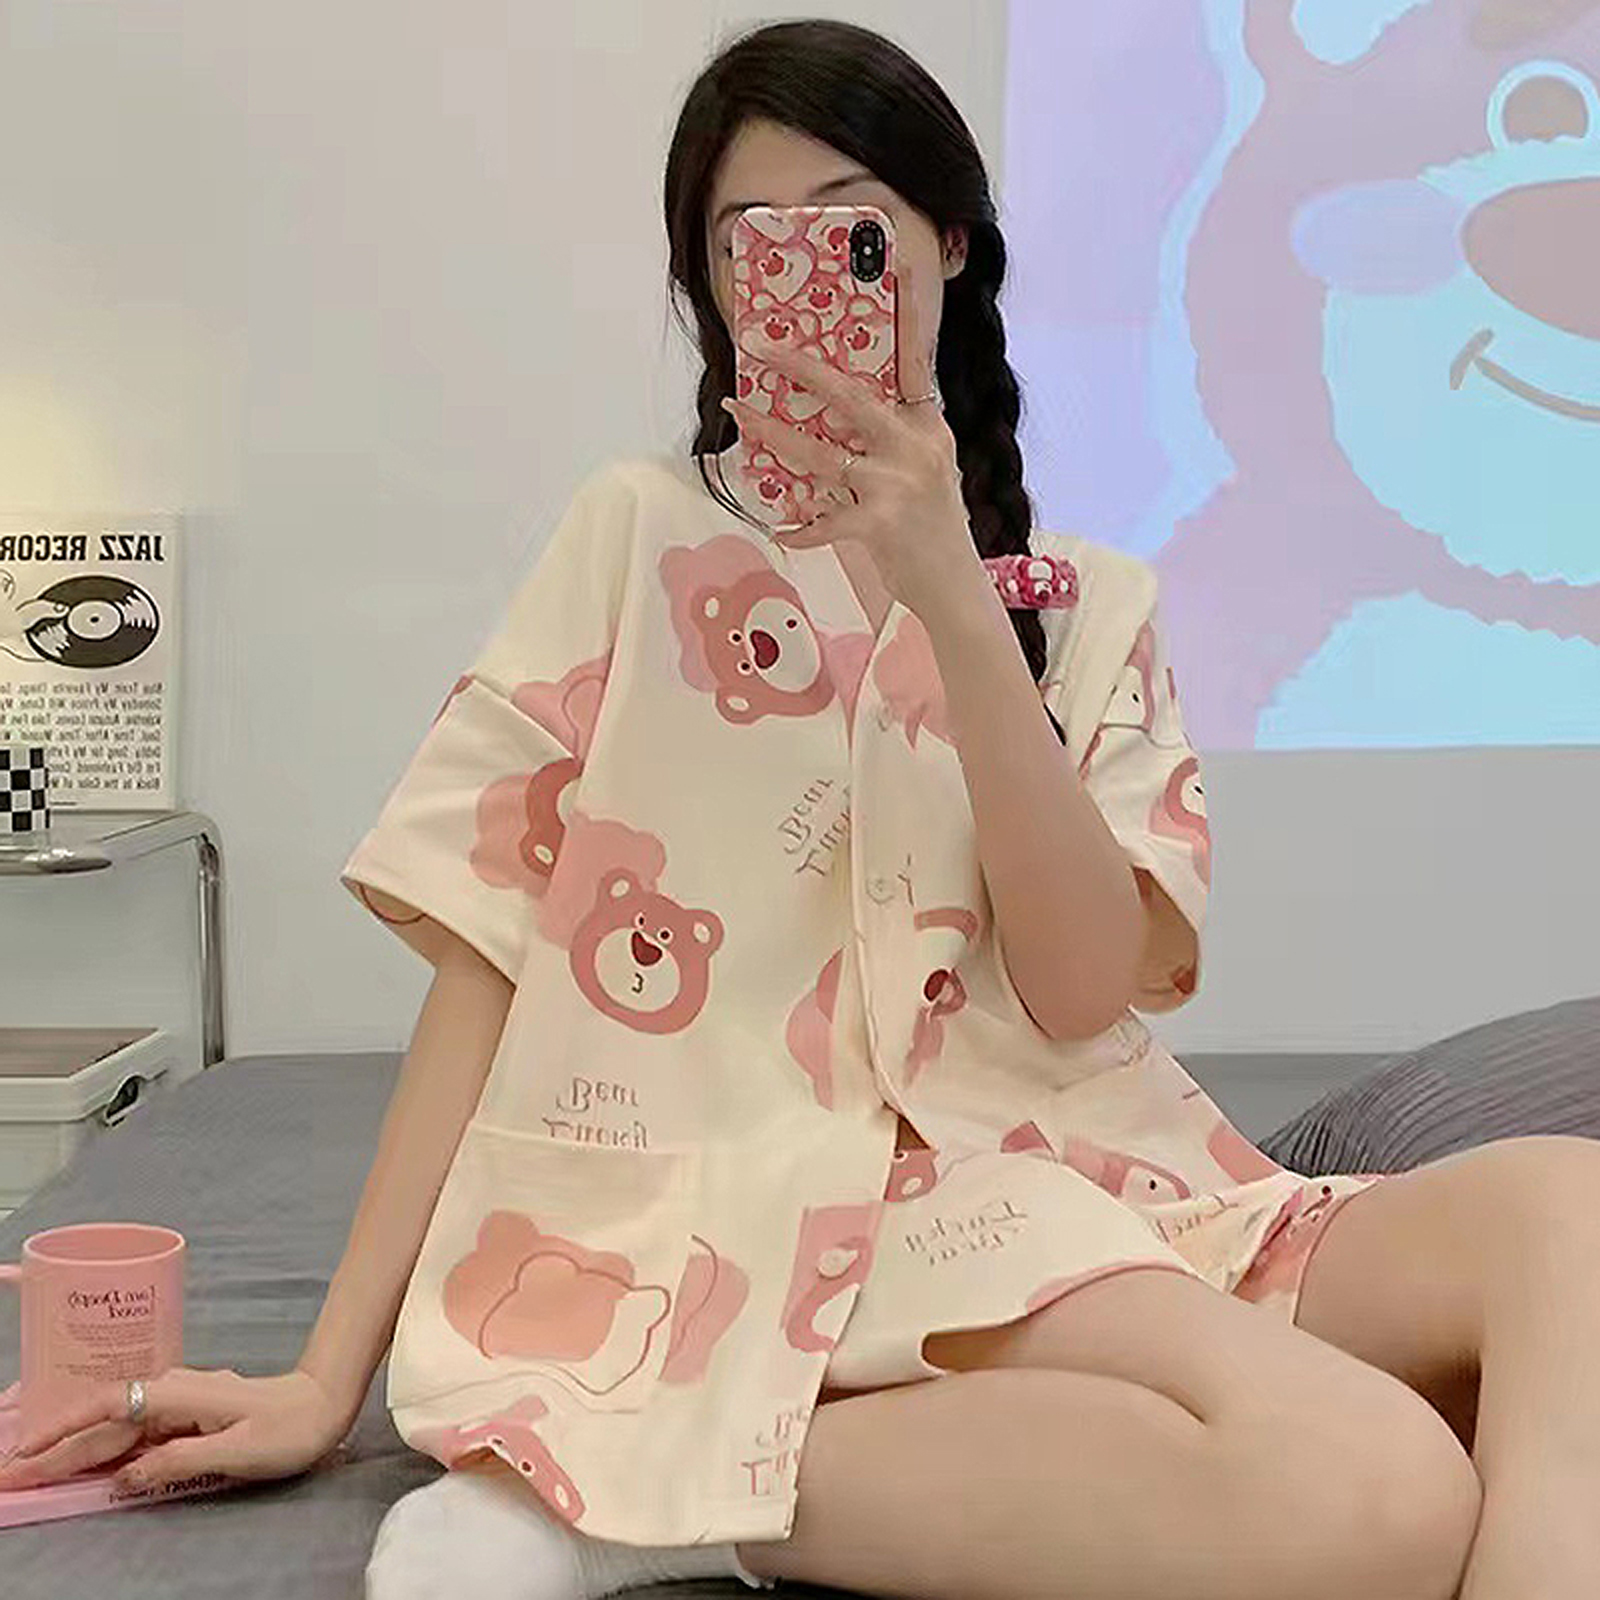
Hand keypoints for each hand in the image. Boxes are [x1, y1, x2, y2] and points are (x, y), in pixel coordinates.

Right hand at [0, 1366, 351, 1491]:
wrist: (324, 1403)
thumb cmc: (288, 1428)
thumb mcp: (234, 1451)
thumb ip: (176, 1460)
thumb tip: (124, 1475)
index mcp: (181, 1396)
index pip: (108, 1409)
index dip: (64, 1431)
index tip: (28, 1451)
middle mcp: (175, 1391)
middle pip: (105, 1420)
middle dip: (57, 1446)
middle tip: (14, 1474)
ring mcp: (181, 1400)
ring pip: (118, 1424)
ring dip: (77, 1446)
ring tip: (38, 1469)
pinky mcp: (188, 1413)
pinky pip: (138, 1429)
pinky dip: (107, 1444)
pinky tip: (90, 1461)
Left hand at [720, 327, 979, 617]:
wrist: (955, 585)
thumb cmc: (935, 527)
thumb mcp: (928, 468)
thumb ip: (893, 438)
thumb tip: (837, 414)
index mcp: (929, 426)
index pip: (917, 358)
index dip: (907, 313)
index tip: (892, 265)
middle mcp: (915, 447)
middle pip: (850, 395)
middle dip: (800, 367)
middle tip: (761, 346)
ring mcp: (897, 485)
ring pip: (820, 453)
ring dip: (772, 433)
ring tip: (738, 414)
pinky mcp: (879, 524)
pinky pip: (824, 521)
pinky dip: (800, 528)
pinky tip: (781, 530)